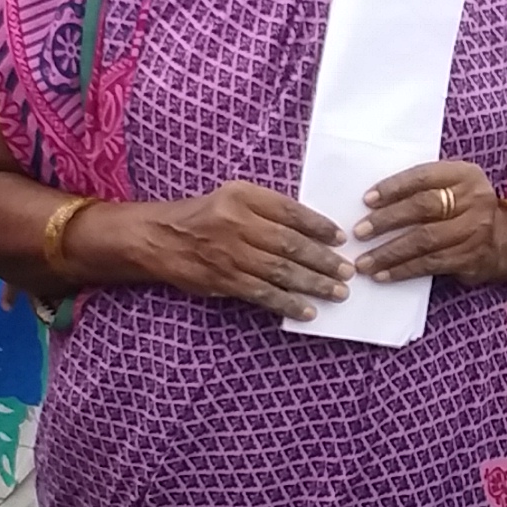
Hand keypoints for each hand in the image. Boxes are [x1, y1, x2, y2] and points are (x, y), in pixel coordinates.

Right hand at [117, 183, 348, 318]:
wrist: (158, 237)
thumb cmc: (204, 215)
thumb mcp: (233, 197)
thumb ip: (267, 209)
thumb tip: (312, 231)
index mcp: (244, 196)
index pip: (290, 210)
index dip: (318, 225)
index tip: (340, 238)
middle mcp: (238, 222)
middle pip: (289, 243)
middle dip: (323, 259)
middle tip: (347, 271)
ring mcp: (230, 253)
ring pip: (280, 271)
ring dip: (312, 284)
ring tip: (337, 292)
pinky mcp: (223, 280)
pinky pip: (261, 293)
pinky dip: (287, 303)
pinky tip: (307, 310)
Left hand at [353, 160, 506, 285]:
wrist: (505, 239)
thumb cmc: (465, 209)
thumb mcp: (454, 187)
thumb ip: (424, 187)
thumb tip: (373, 202)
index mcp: (465, 175)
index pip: (424, 177)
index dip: (394, 188)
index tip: (367, 200)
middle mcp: (474, 199)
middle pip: (423, 208)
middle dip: (387, 220)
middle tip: (360, 232)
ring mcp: (475, 230)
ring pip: (424, 240)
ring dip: (389, 253)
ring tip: (364, 261)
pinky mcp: (471, 257)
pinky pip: (431, 264)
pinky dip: (403, 270)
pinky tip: (383, 275)